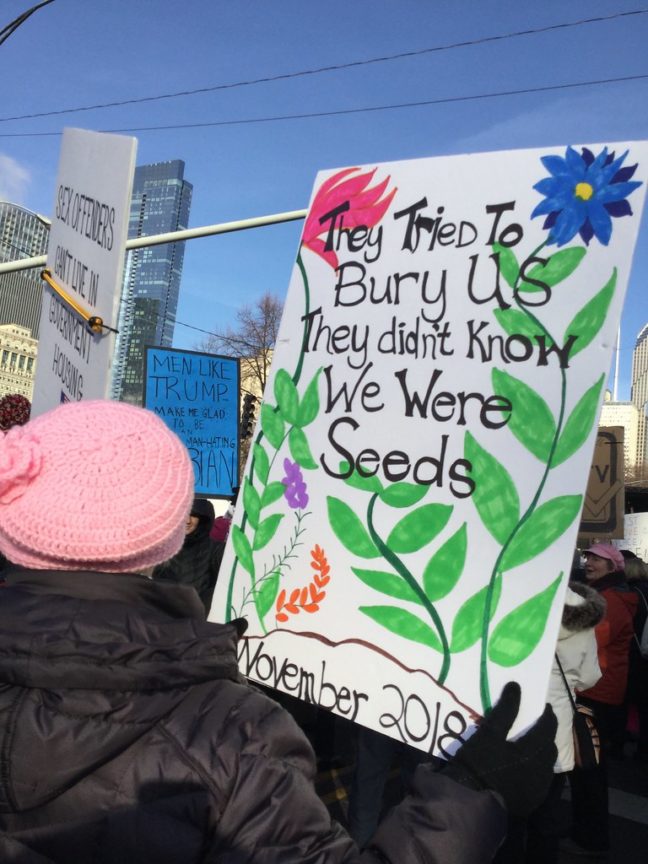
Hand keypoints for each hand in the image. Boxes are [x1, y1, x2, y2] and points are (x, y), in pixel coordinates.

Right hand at [443, 681, 556, 816]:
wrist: (469, 802)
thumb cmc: (478, 763)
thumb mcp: (489, 733)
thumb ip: (505, 710)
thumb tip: (516, 686)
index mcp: (534, 753)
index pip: (547, 729)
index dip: (547, 716)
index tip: (543, 706)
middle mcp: (541, 772)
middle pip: (549, 748)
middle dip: (545, 735)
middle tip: (536, 724)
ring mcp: (537, 791)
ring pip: (545, 767)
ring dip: (540, 753)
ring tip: (529, 745)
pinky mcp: (529, 803)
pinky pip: (538, 782)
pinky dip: (534, 770)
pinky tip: (522, 768)